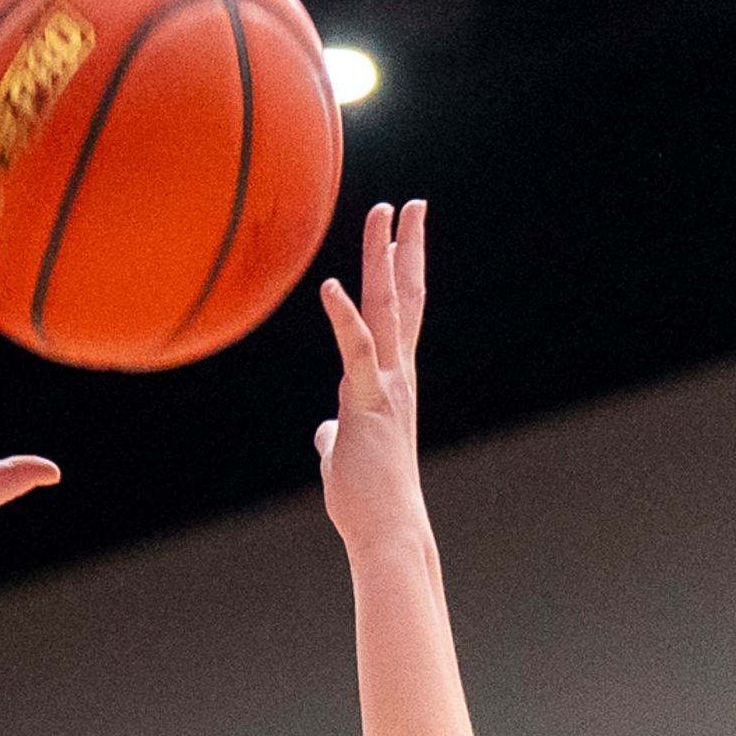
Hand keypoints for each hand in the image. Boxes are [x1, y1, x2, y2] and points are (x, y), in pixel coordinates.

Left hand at [315, 200, 429, 554]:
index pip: (399, 318)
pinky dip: (343, 317)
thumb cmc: (367, 501)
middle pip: (403, 299)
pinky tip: (329, 286)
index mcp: (390, 384)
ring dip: (383, 259)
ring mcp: (385, 388)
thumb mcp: (346, 457)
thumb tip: (326, 432)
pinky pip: (355, 352)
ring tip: (381, 214)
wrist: (387, 532)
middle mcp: (396, 377)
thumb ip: (337, 436)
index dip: (402, 274)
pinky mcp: (365, 405)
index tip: (404, 236)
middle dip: (404, 248)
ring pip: (387, 310)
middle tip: (409, 203)